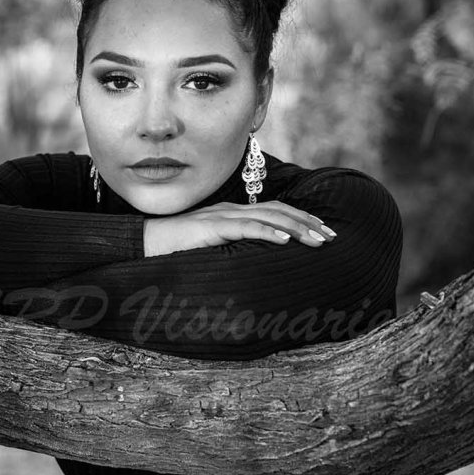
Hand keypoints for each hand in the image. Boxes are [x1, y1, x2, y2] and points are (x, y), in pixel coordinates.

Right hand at [143, 200, 336, 256]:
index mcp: (232, 215)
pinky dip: (268, 231)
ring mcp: (222, 217)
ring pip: (269, 216)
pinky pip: (245, 227)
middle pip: (279, 210)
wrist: (141, 242)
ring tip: (318, 239)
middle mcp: (231, 211)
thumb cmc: (171, 249)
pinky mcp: (211, 226)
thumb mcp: (209, 250)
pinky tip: (286, 239)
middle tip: (332, 236)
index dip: (302, 218)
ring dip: (297, 227)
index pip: (276, 211)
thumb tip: (253, 264)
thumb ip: (230, 250)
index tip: (323, 231)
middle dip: (308, 222)